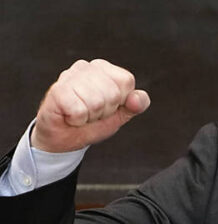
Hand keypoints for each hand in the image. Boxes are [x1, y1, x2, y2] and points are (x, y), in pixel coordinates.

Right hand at [31, 59, 149, 152]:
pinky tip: (70, 116)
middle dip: (105, 111)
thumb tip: (137, 98)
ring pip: (96, 102)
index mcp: (104, 69)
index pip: (126, 81)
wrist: (63, 138)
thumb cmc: (91, 123)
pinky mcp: (57, 90)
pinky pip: (79, 110)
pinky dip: (77, 120)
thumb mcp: (120, 114)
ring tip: (81, 114)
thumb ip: (136, 105)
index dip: (120, 101)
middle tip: (92, 112)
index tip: (107, 107)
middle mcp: (85, 67)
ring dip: (90, 116)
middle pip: (113, 93)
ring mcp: (69, 76)